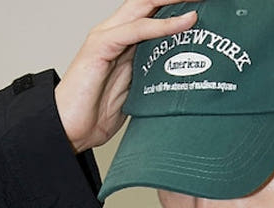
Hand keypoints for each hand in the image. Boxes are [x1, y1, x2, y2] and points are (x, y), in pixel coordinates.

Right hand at [54, 1, 201, 153]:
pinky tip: (185, 22)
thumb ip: (153, 78)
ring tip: (200, 0)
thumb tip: (181, 80)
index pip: (153, 14)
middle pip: (150, 3)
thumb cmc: (95, 115)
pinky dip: (162, 25)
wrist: (68, 129)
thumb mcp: (136, 94)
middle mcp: (116, 33)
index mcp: (124, 42)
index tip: (205, 8)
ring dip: (174, 2)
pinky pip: (136, 29)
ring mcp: (107, 37)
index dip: (176, 8)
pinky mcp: (100, 46)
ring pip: (144, 7)